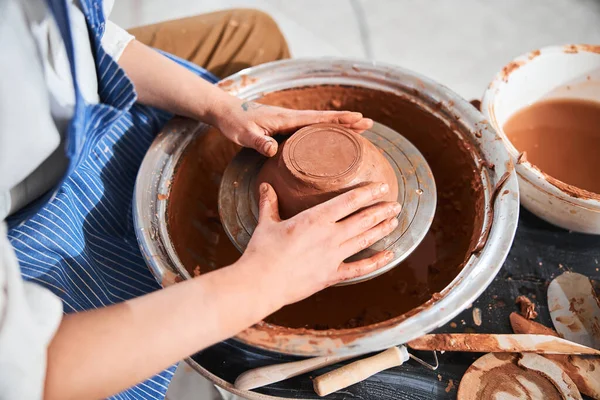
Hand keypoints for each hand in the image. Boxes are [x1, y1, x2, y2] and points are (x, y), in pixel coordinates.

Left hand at [213, 99, 373, 156]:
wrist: (225, 112)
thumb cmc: (235, 122)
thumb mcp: (244, 134)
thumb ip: (258, 141)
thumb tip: (272, 150)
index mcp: (287, 118)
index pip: (318, 118)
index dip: (339, 119)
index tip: (358, 119)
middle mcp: (292, 118)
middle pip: (325, 119)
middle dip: (348, 121)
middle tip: (370, 124)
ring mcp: (290, 122)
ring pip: (320, 123)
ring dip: (340, 125)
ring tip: (360, 129)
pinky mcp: (286, 128)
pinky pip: (311, 129)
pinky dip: (326, 130)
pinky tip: (332, 138)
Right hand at [240, 182, 400, 305]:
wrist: (261, 283)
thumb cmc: (262, 252)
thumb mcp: (266, 223)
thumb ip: (269, 203)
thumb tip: (265, 186)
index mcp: (315, 218)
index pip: (349, 201)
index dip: (368, 193)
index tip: (381, 187)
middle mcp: (330, 235)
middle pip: (363, 219)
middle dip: (381, 210)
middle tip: (395, 204)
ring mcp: (333, 256)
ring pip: (365, 239)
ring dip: (381, 229)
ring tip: (395, 221)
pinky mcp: (331, 275)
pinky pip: (360, 269)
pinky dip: (377, 262)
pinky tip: (389, 255)